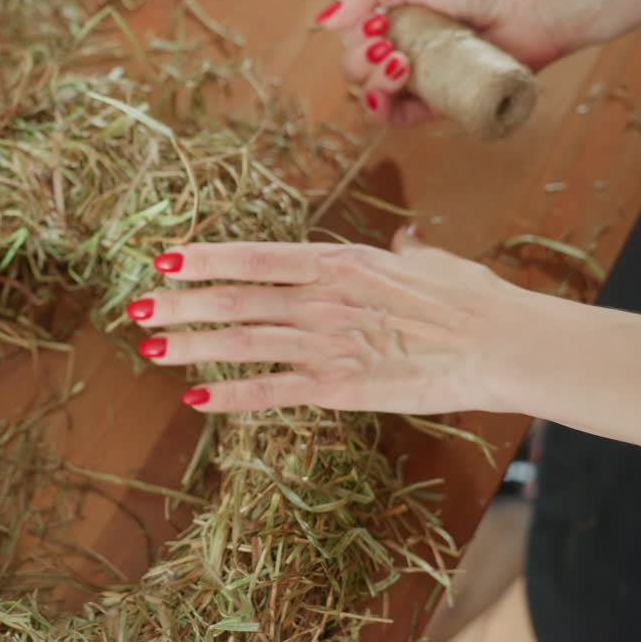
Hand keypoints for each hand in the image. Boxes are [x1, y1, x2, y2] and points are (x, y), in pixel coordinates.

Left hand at [127, 228, 533, 414]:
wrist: (506, 344)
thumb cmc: (474, 299)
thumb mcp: (432, 263)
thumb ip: (407, 253)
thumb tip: (407, 241)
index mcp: (338, 262)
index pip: (254, 257)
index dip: (205, 258)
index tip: (164, 258)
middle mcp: (323, 298)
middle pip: (234, 299)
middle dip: (179, 302)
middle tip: (135, 306)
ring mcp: (327, 343)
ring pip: (242, 343)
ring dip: (190, 345)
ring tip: (150, 347)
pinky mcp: (340, 388)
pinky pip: (274, 393)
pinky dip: (232, 398)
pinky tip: (196, 401)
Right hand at [315, 0, 640, 127]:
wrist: (534, 0)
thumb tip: (323, 22)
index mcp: (398, 19)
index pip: (353, 42)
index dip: (354, 40)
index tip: (376, 24)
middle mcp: (408, 50)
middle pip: (357, 73)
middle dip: (360, 63)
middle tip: (385, 45)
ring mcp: (425, 79)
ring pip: (374, 98)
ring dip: (373, 85)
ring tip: (400, 63)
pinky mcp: (444, 103)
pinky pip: (401, 120)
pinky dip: (385, 111)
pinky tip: (394, 89)